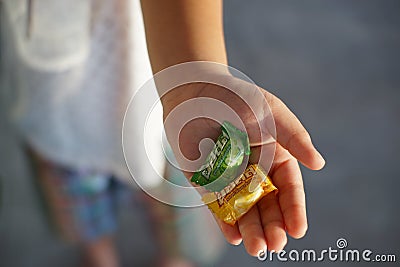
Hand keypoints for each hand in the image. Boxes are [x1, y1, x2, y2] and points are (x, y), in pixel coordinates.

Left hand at [161, 74, 324, 255]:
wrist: (195, 92)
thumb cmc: (237, 97)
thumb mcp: (271, 113)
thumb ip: (294, 137)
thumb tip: (319, 164)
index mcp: (275, 156)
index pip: (288, 188)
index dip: (294, 209)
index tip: (298, 229)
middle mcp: (254, 172)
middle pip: (268, 205)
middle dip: (273, 226)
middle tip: (276, 245)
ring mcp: (230, 179)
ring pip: (244, 211)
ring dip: (251, 230)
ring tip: (256, 248)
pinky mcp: (206, 182)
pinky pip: (216, 206)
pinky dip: (224, 221)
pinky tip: (233, 236)